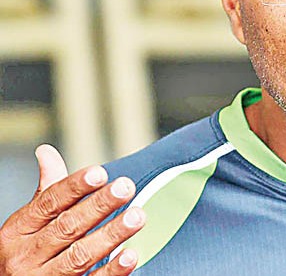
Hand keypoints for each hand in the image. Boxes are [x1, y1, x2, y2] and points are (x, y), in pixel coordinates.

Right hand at [0, 145, 145, 274]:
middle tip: (126, 188)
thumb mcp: (27, 223)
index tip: (100, 173)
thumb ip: (46, 190)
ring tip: (137, 217)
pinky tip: (130, 255)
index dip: (74, 187)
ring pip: (80, 256)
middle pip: (67, 227)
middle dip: (98, 206)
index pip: (48, 204)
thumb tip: (47, 152)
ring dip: (111, 235)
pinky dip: (111, 271)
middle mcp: (27, 255)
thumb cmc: (25, 251)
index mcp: (18, 230)